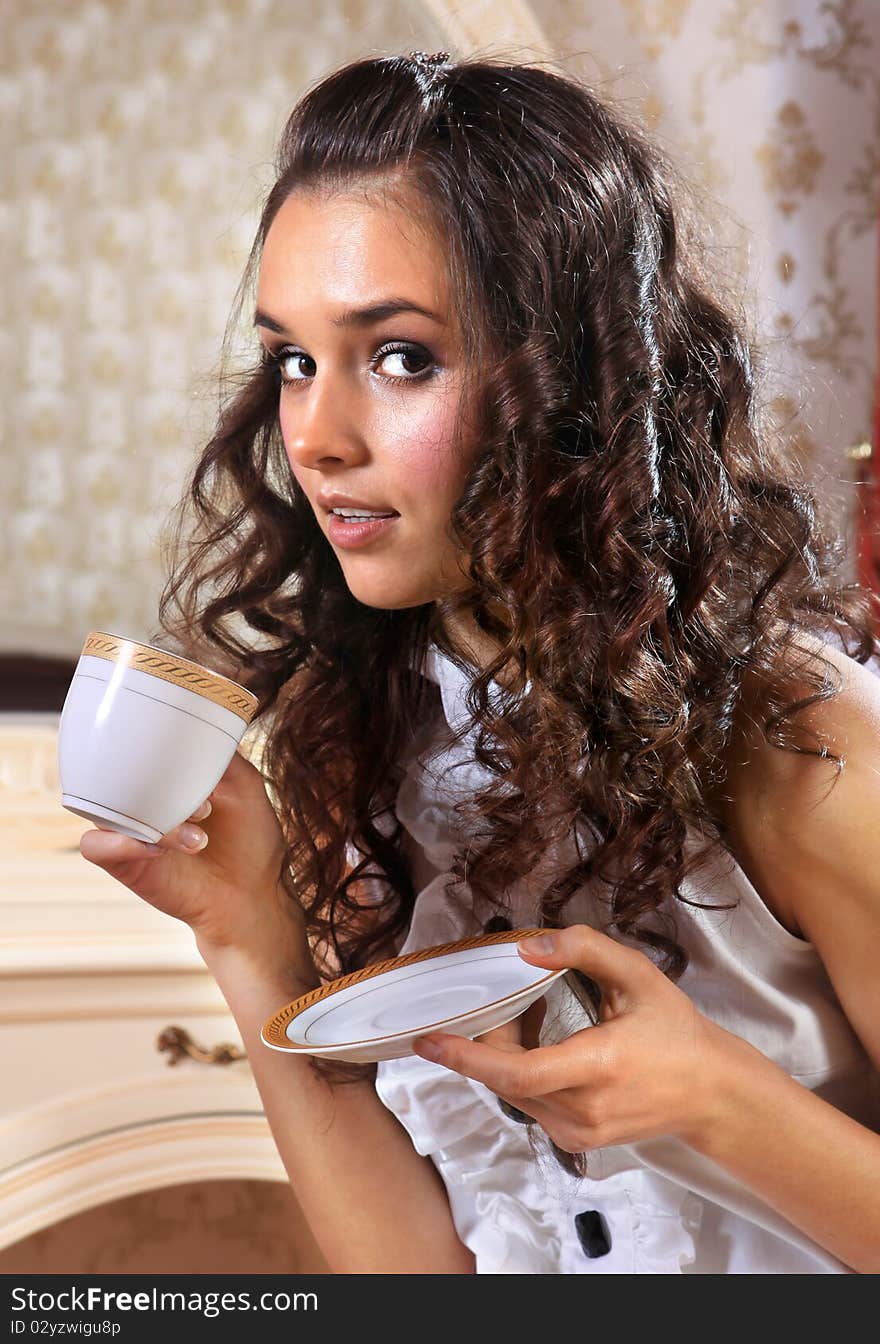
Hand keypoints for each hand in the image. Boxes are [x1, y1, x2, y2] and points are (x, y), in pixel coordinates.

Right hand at [78, 748, 305, 960]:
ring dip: (148, 819)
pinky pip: (94, 845)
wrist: (253, 894)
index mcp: (166, 778)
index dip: (156, 744)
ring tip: (197, 838)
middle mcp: (142, 800)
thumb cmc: (250, 839)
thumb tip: (208, 724)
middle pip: (117, 773)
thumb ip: (224, 756)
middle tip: (204, 808)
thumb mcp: (245, 786)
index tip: (191, 759)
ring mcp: (129, 830)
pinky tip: (159, 849)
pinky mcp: (123, 862)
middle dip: (155, 784)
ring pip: (107, 809)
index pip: (136, 745)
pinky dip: (120, 843)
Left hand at [412, 924, 729, 1152]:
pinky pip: (529, 1103)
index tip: (429, 1039)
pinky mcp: (576, 1141)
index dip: (467, 1057)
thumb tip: (528, 947)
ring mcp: (578, 1132)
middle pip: (506, 1078)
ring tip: (521, 1014)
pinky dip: (521, 1072)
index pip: (517, 1072)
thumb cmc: (675, 1030)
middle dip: (485, 1038)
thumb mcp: (638, 975)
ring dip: (502, 1054)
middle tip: (490, 1000)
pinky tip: (539, 1042)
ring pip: (513, 1092)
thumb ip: (584, 949)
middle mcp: (584, 1109)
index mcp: (599, 1066)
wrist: (710, 1093)